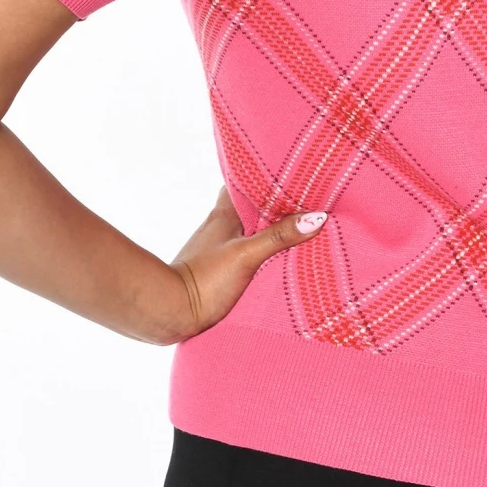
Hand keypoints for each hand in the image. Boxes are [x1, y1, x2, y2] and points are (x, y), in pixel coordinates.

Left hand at [149, 187, 327, 344]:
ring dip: (271, 229)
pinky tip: (280, 258)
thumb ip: (279, 236)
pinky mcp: (219, 269)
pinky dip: (264, 251)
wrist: (170, 312)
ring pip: (250, 230)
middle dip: (276, 205)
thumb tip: (316, 217)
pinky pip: (248, 251)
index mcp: (223, 214)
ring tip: (302, 227)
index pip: (244, 183)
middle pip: (252, 207)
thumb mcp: (246, 255)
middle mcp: (220, 226)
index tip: (293, 175)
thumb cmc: (204, 279)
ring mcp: (218, 247)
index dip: (266, 178)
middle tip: (307, 202)